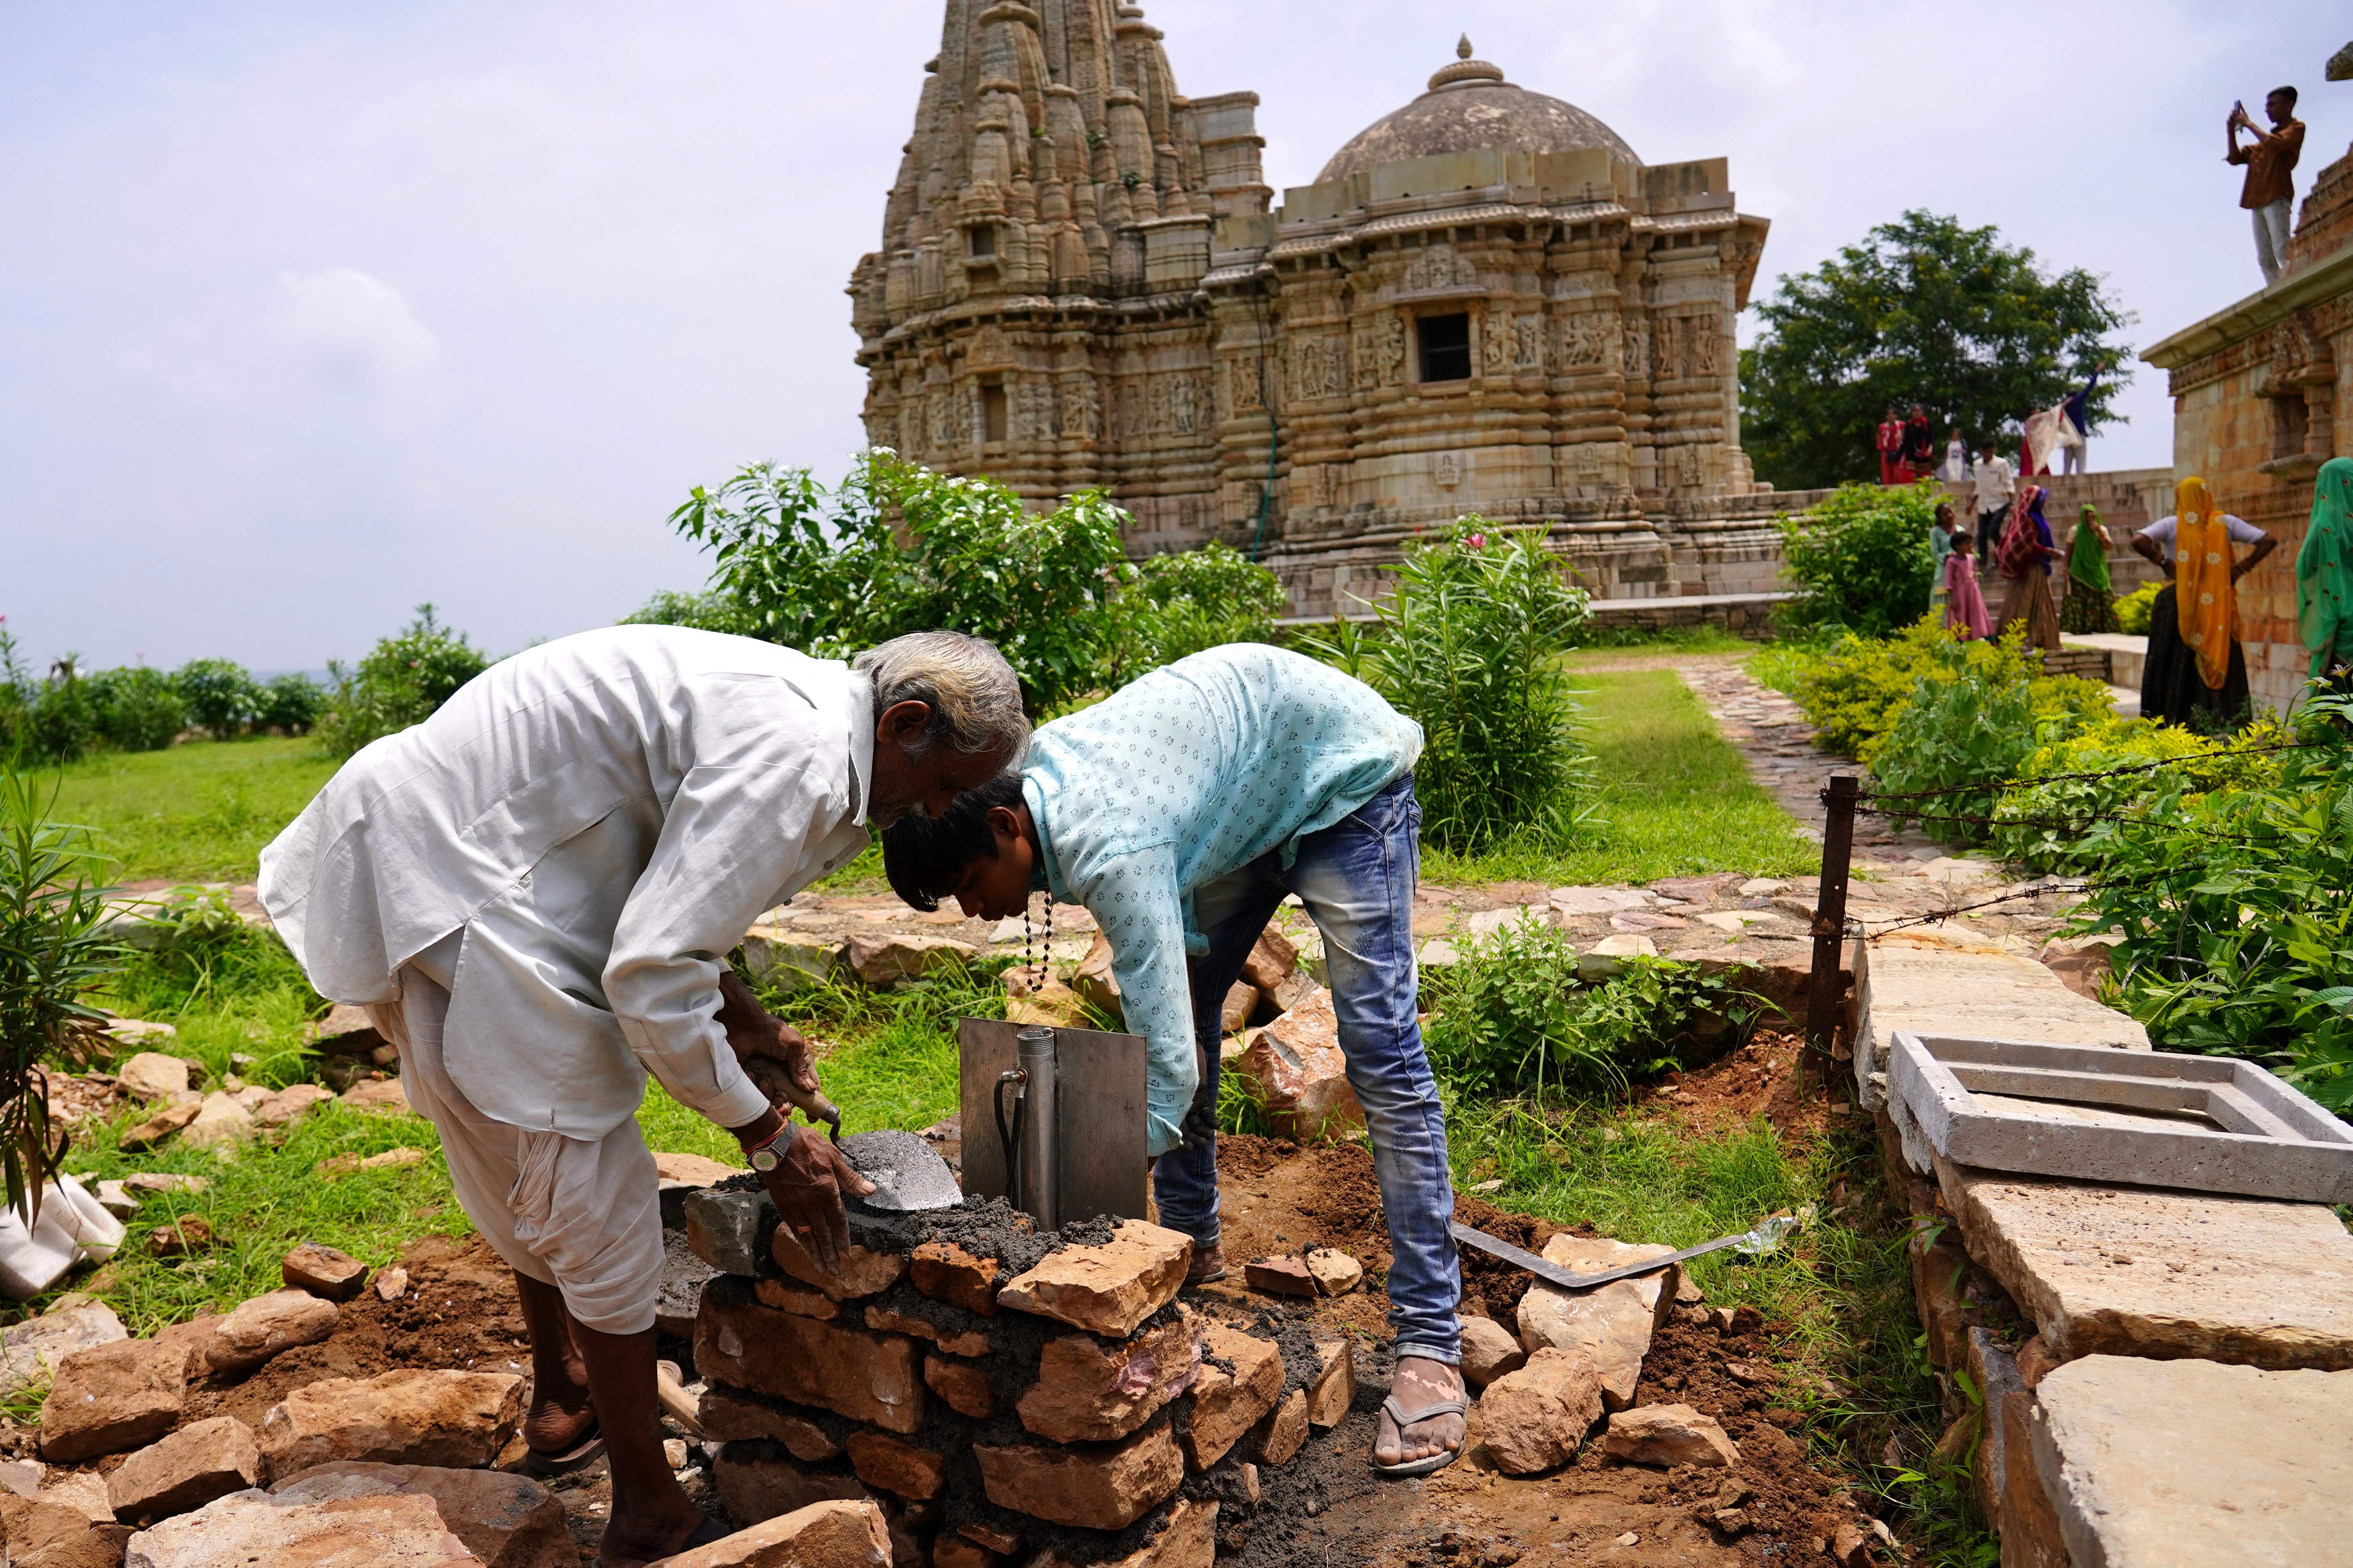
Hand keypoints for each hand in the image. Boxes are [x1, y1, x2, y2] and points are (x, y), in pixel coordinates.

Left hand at [717, 971, 819, 1094]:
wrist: (744, 1027)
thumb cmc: (772, 1032)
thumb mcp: (794, 1046)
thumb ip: (801, 1068)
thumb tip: (810, 1090)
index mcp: (799, 1064)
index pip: (810, 1087)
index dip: (813, 1102)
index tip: (814, 1117)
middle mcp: (785, 1075)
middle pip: (793, 1099)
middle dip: (790, 1104)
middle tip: (785, 1103)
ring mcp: (770, 1079)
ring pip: (776, 1100)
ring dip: (773, 1096)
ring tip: (767, 1082)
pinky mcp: (754, 1082)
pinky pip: (759, 1096)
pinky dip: (758, 1089)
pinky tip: (754, 1075)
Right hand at [759, 1129, 876, 1274]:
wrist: (775, 1144)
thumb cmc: (807, 1146)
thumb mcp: (834, 1158)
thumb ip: (851, 1178)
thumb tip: (870, 1191)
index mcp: (826, 1191)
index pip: (838, 1221)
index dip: (842, 1239)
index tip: (846, 1254)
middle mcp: (811, 1203)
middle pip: (823, 1234)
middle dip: (830, 1255)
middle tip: (835, 1273)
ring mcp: (796, 1206)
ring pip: (807, 1235)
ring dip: (815, 1254)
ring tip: (821, 1270)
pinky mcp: (783, 1205)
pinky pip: (794, 1228)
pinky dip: (801, 1241)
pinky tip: (805, 1249)